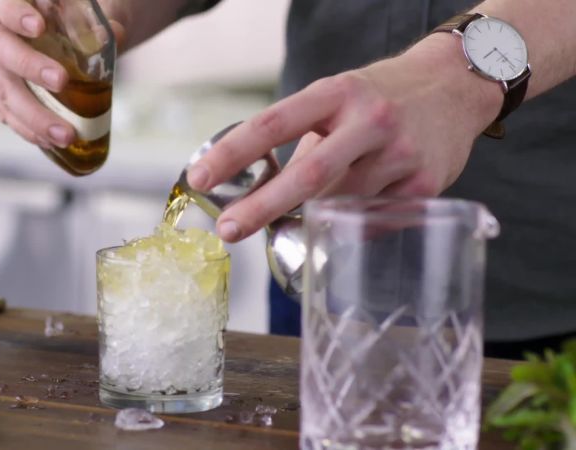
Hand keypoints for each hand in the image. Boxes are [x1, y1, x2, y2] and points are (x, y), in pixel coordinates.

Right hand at [0, 0, 126, 148]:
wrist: (73, 32)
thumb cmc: (79, 14)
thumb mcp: (97, 8)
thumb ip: (104, 19)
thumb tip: (112, 36)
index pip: (3, 2)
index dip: (16, 14)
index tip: (40, 26)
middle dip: (29, 67)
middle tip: (62, 81)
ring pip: (0, 87)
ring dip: (32, 113)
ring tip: (65, 133)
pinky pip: (3, 111)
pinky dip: (27, 128)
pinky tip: (49, 140)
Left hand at [187, 34, 503, 242]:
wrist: (455, 87)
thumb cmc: (379, 98)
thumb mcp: (335, 101)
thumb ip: (302, 143)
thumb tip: (260, 194)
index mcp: (337, 94)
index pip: (273, 124)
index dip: (232, 154)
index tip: (200, 178)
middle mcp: (370, 121)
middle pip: (309, 175)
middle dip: (262, 207)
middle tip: (229, 229)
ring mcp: (401, 155)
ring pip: (339, 204)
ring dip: (316, 212)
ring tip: (314, 204)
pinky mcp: (424, 186)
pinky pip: (370, 219)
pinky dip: (351, 219)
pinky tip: (360, 200)